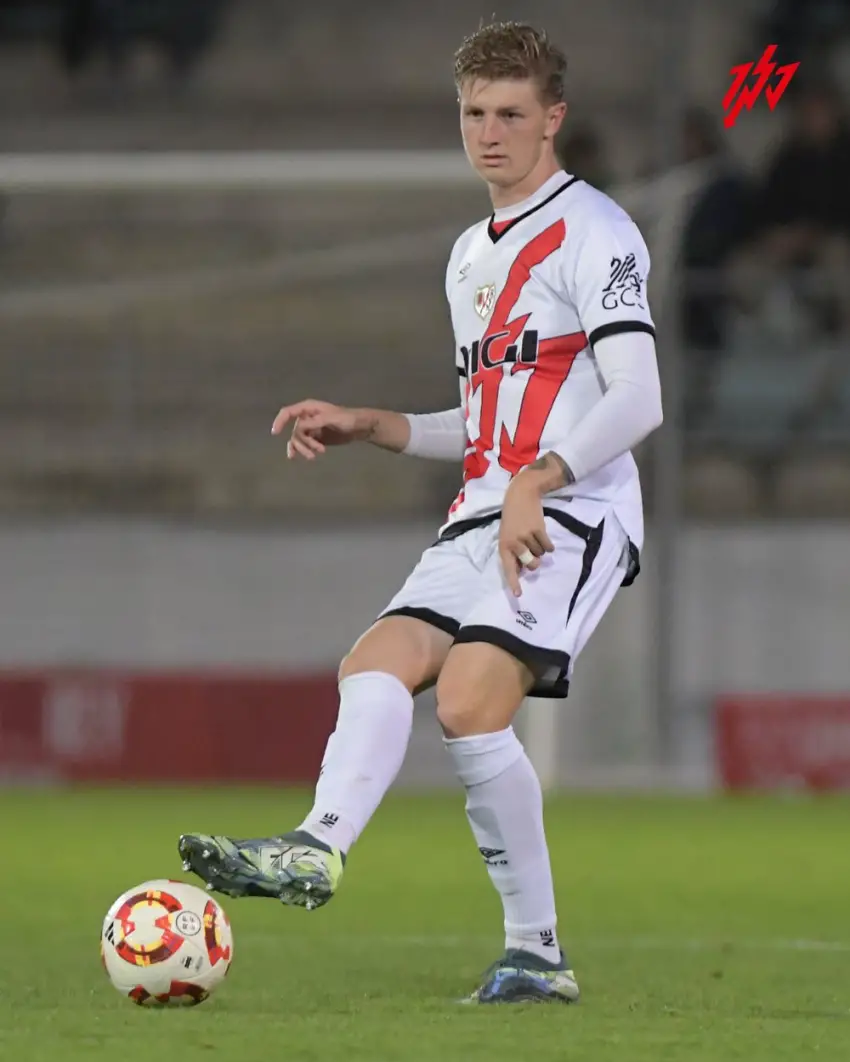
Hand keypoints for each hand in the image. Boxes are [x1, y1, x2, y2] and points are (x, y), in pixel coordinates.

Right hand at [271, 399, 370, 460]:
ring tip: (315, 456)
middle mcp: (306, 418)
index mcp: (308, 408)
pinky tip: (304, 457)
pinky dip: (303, 451)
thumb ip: (315, 422)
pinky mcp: (315, 439)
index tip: (275, 433)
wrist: (360, 428)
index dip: (280, 421)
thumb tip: (299, 428)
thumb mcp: (331, 418)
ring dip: (304, 449)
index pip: (288, 412)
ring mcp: (310, 429)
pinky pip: (304, 445)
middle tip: (315, 451)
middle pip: (294, 431)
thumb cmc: (347, 418)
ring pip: (298, 440)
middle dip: (302, 443)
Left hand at [498, 478, 554, 597]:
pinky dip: (548, 544)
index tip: (518, 594)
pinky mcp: (539, 530)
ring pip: (540, 555)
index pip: (509, 568)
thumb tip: (523, 570)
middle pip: (531, 565)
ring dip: (540, 548)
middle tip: (532, 552)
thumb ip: (513, 552)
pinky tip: (542, 534)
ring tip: (533, 535)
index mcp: (504, 546)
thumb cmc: (513, 518)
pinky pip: (548, 547)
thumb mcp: (508, 535)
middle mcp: (514, 543)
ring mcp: (526, 537)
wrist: (521, 495)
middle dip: (535, 562)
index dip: (514, 582)